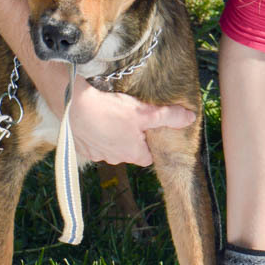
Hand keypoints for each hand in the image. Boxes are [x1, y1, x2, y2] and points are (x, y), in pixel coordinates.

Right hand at [64, 76, 194, 166]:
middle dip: (130, 138)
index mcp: (133, 154)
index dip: (150, 144)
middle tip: (130, 118)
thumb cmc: (111, 110)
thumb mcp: (145, 112)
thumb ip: (169, 117)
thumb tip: (190, 118)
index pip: (148, 157)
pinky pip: (92, 142)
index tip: (148, 130)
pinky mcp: (80, 146)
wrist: (74, 106)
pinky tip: (95, 118)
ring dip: (112, 135)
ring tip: (111, 115)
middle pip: (129, 151)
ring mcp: (96, 154)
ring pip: (110, 147)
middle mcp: (114, 158)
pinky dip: (95, 133)